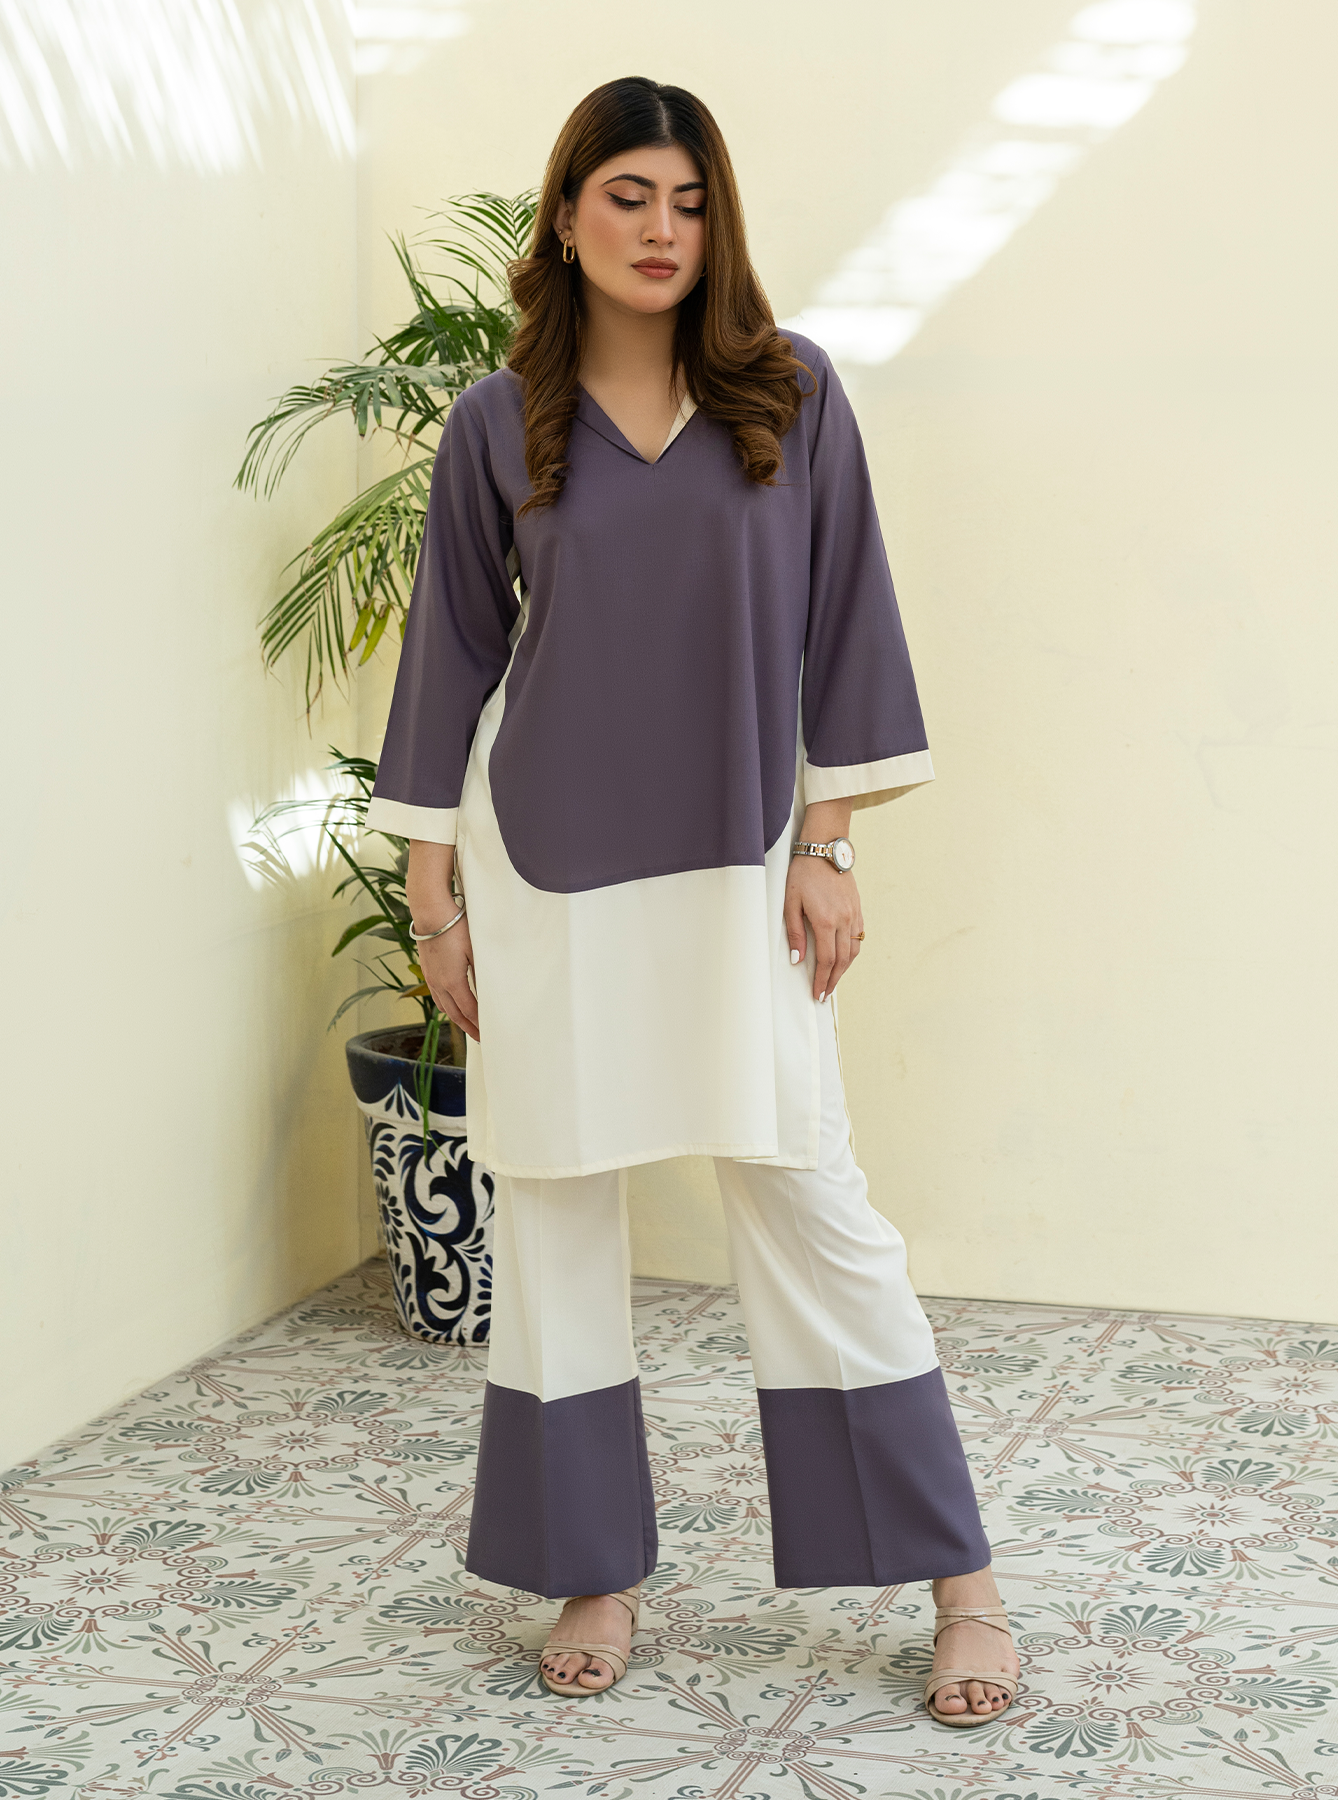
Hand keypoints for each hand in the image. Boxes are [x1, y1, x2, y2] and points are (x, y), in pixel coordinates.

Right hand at [416, 907, 479, 1041]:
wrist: (431, 912)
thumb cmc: (456, 928)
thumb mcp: (475, 950)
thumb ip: (482, 972)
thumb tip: (492, 990)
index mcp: (453, 982)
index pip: (469, 1011)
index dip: (479, 1024)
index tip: (488, 1033)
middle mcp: (439, 983)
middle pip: (455, 1014)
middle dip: (468, 1027)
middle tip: (480, 1038)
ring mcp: (431, 977)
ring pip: (443, 1006)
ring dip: (456, 1017)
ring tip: (467, 1024)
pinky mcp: (427, 969)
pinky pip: (436, 995)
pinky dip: (446, 1005)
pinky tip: (450, 1003)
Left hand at [784, 855, 863, 1002]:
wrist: (825, 849)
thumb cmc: (804, 873)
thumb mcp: (790, 902)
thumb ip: (794, 932)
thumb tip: (797, 959)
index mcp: (826, 921)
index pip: (826, 960)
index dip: (822, 980)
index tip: (817, 994)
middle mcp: (844, 920)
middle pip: (842, 960)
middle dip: (833, 980)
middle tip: (824, 994)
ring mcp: (853, 915)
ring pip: (854, 951)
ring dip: (844, 969)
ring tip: (833, 980)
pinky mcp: (858, 908)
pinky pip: (859, 937)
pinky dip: (852, 952)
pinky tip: (844, 958)